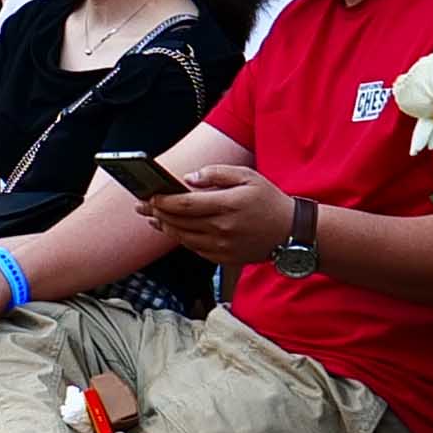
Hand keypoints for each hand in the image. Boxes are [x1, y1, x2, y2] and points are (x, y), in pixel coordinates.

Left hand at [132, 164, 292, 264]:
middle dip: (157, 213)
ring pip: (184, 238)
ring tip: (152, 217)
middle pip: (179, 222)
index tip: (150, 195)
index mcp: (227, 206)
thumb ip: (216, 173)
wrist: (292, 232)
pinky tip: (172, 230)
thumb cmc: (268, 200)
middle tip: (141, 205)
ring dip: (165, 227)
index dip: (163, 201)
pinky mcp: (224, 259)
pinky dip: (180, 239)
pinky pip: (195, 249)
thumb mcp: (247, 176)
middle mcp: (223, 229)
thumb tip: (188, 178)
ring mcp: (223, 247)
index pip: (185, 205)